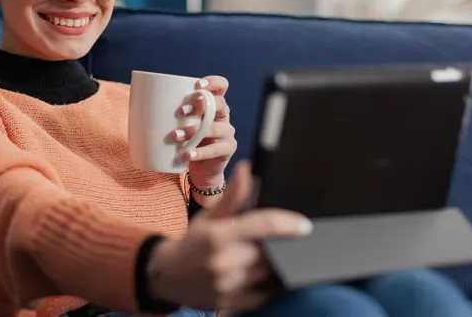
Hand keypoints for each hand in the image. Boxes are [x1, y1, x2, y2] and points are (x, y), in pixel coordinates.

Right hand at [147, 161, 312, 310]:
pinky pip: (264, 296)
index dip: (287, 224)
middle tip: (290, 242)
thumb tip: (246, 168)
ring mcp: (227, 285)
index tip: (304, 225)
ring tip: (282, 258)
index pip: (261, 226)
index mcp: (218, 235)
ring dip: (279, 265)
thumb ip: (233, 195)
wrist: (167, 275)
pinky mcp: (231, 303)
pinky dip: (272, 286)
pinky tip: (273, 277)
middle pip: (269, 252)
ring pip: (269, 275)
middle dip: (281, 246)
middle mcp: (222, 261)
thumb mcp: (210, 215)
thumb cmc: (193, 241)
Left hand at [174, 76, 235, 195]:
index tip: (197, 85)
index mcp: (213, 104)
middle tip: (181, 111)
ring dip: (193, 131)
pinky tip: (187, 154)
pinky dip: (199, 152)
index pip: (221, 86)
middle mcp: (223, 116)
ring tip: (175, 136)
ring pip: (213, 128)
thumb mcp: (181, 124)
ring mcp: (227, 132)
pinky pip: (214, 149)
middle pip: (219, 104)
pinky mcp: (227, 149)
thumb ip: (170, 113)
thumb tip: (138, 100)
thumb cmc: (187, 141)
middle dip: (200, 106)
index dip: (213, 82)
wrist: (201, 170)